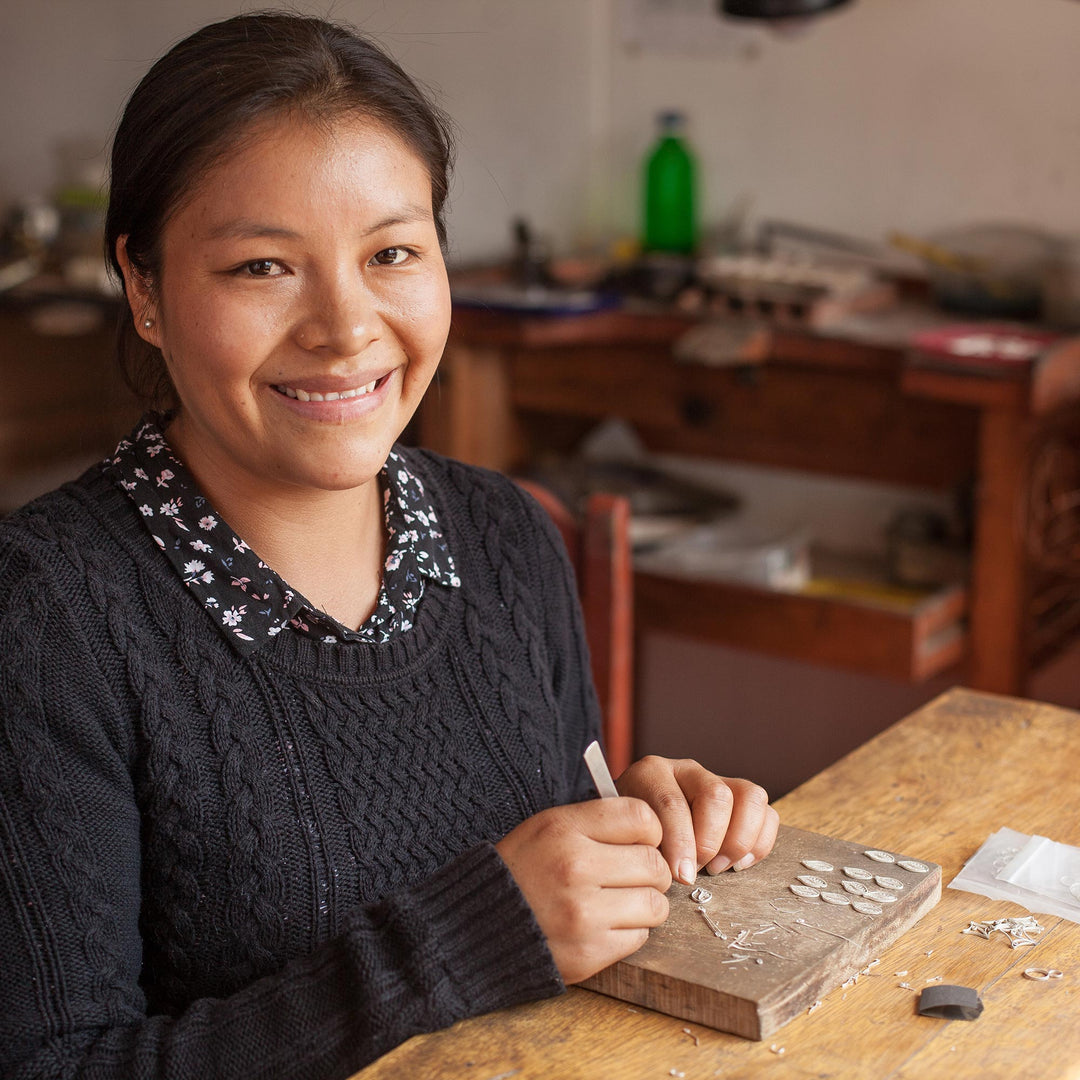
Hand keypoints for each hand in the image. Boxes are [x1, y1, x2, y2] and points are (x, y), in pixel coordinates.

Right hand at [495, 798, 671, 983]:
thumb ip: (597, 821)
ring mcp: (583, 913)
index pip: (641, 818)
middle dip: (650, 871)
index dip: (649, 831)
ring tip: (620, 902)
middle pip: (654, 863)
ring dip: (644, 905)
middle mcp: (575, 867)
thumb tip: (654, 829)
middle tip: (631, 877)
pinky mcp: (588, 952)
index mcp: (564, 829)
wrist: (475, 926)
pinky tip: (604, 925)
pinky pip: (639, 937)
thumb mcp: (548, 827)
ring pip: (655, 904)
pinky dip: (629, 932)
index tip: (641, 842)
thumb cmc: (521, 871)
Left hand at [616, 756, 778, 885]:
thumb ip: (645, 847)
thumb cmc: (631, 834)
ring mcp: (718, 780)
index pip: (673, 802)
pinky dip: (759, 843)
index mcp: (652, 773)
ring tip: (718, 867)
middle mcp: (688, 770)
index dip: (680, 843)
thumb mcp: (627, 836)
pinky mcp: (741, 799)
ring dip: (738, 840)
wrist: (635, 825)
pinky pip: (768, 813)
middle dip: (710, 841)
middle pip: (716, 795)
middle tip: (698, 870)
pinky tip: (737, 864)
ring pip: (750, 796)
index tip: (681, 876)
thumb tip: (681, 872)